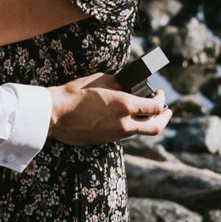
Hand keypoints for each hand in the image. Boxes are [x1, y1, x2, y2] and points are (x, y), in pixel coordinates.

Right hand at [46, 72, 171, 145]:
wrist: (53, 114)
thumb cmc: (72, 94)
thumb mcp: (98, 81)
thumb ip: (117, 83)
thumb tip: (124, 84)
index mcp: (124, 106)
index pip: (156, 107)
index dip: (162, 100)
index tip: (159, 94)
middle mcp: (123, 123)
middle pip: (156, 127)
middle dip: (165, 119)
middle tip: (167, 111)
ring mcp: (114, 135)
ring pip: (139, 132)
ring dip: (145, 123)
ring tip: (144, 114)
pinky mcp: (104, 141)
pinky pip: (123, 135)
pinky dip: (127, 127)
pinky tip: (121, 119)